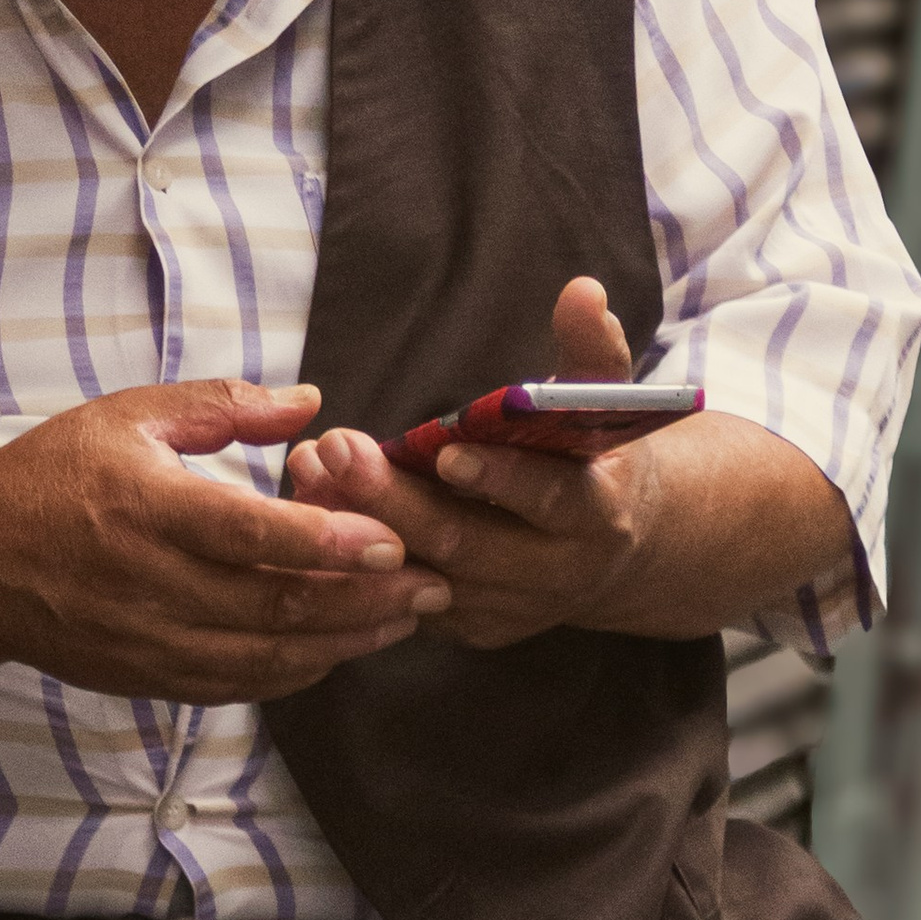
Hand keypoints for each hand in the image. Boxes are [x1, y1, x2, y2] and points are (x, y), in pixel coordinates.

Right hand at [0, 377, 451, 702]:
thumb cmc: (50, 478)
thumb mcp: (125, 416)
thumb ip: (222, 407)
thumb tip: (311, 402)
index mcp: (143, 507)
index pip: (248, 533)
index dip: (326, 540)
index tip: (391, 538)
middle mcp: (147, 583)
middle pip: (274, 604)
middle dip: (365, 599)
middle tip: (433, 584)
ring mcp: (147, 640)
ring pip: (265, 655)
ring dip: (345, 641)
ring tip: (405, 618)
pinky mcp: (146, 677)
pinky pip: (237, 686)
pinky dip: (295, 671)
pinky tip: (338, 649)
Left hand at [284, 280, 660, 654]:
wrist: (610, 551)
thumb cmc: (592, 457)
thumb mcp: (603, 405)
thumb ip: (593, 351)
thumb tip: (583, 291)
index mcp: (598, 516)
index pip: (549, 500)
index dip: (498, 477)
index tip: (444, 449)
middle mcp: (555, 575)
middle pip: (464, 544)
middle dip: (394, 498)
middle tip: (337, 447)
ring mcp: (507, 611)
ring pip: (420, 575)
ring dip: (358, 522)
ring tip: (311, 467)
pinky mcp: (467, 628)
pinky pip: (399, 595)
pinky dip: (353, 552)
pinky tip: (313, 504)